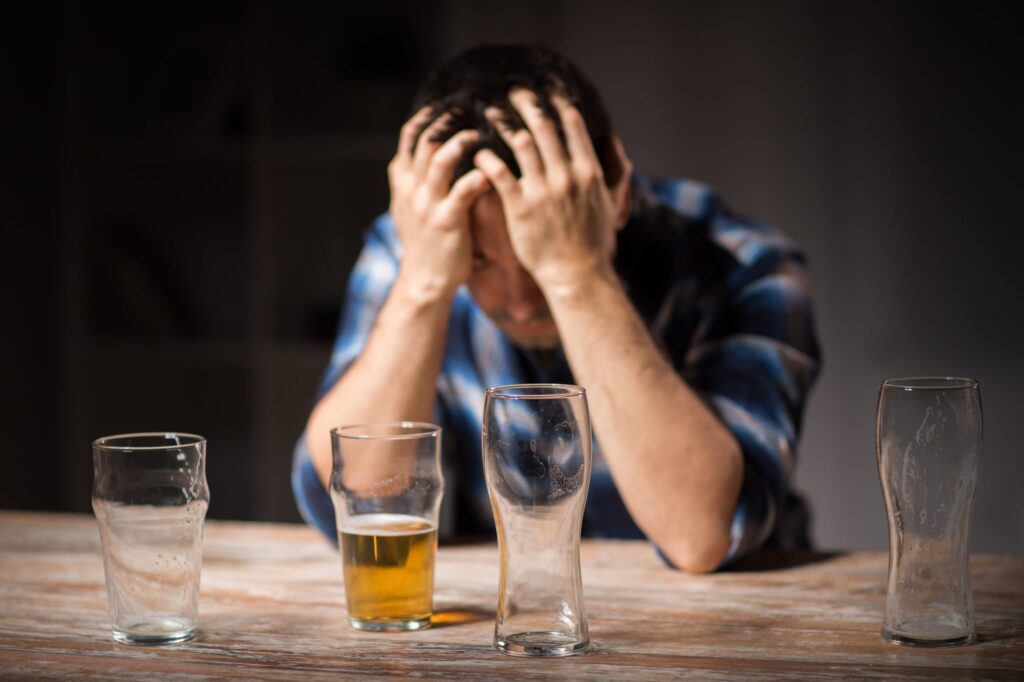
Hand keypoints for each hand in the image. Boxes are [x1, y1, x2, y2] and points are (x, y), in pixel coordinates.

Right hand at [388, 107, 490, 296]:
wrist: (424, 281)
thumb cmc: (425, 243)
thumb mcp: (408, 207)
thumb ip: (414, 179)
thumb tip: (423, 151)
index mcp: (403, 181)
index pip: (410, 134)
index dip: (430, 114)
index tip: (451, 101)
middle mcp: (412, 188)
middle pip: (426, 139)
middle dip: (449, 119)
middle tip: (473, 108)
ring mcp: (427, 204)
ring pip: (440, 159)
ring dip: (463, 142)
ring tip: (481, 135)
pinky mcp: (446, 221)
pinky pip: (463, 190)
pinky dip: (479, 175)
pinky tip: (492, 170)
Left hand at [473, 90, 632, 292]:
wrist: (578, 276)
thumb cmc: (595, 244)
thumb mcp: (613, 205)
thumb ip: (616, 173)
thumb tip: (616, 144)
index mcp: (588, 172)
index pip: (571, 125)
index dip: (556, 104)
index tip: (545, 93)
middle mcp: (566, 176)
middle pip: (543, 126)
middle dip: (526, 103)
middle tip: (512, 91)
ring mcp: (543, 191)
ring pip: (520, 143)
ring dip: (503, 123)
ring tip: (489, 113)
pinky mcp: (520, 208)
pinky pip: (499, 174)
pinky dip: (487, 159)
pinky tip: (479, 152)